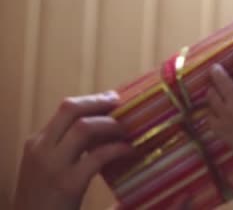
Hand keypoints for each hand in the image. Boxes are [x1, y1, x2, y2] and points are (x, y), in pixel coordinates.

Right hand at [13, 92, 131, 209]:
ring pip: (84, 127)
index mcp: (37, 143)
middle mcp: (41, 149)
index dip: (93, 100)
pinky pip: (98, 156)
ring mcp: (52, 166)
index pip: (66, 109)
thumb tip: (102, 127)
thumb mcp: (48, 167)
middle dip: (101, 102)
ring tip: (127, 129)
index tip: (112, 99)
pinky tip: (128, 150)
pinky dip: (117, 149)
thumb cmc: (46, 200)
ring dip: (111, 124)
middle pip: (71, 108)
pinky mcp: (67, 184)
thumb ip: (66, 147)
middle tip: (122, 104)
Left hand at [208, 51, 232, 170]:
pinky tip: (210, 111)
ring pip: (213, 98)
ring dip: (211, 91)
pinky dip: (210, 113)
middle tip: (215, 67)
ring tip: (211, 88)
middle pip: (222, 82)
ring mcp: (227, 116)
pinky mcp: (222, 130)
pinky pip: (210, 118)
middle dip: (217, 72)